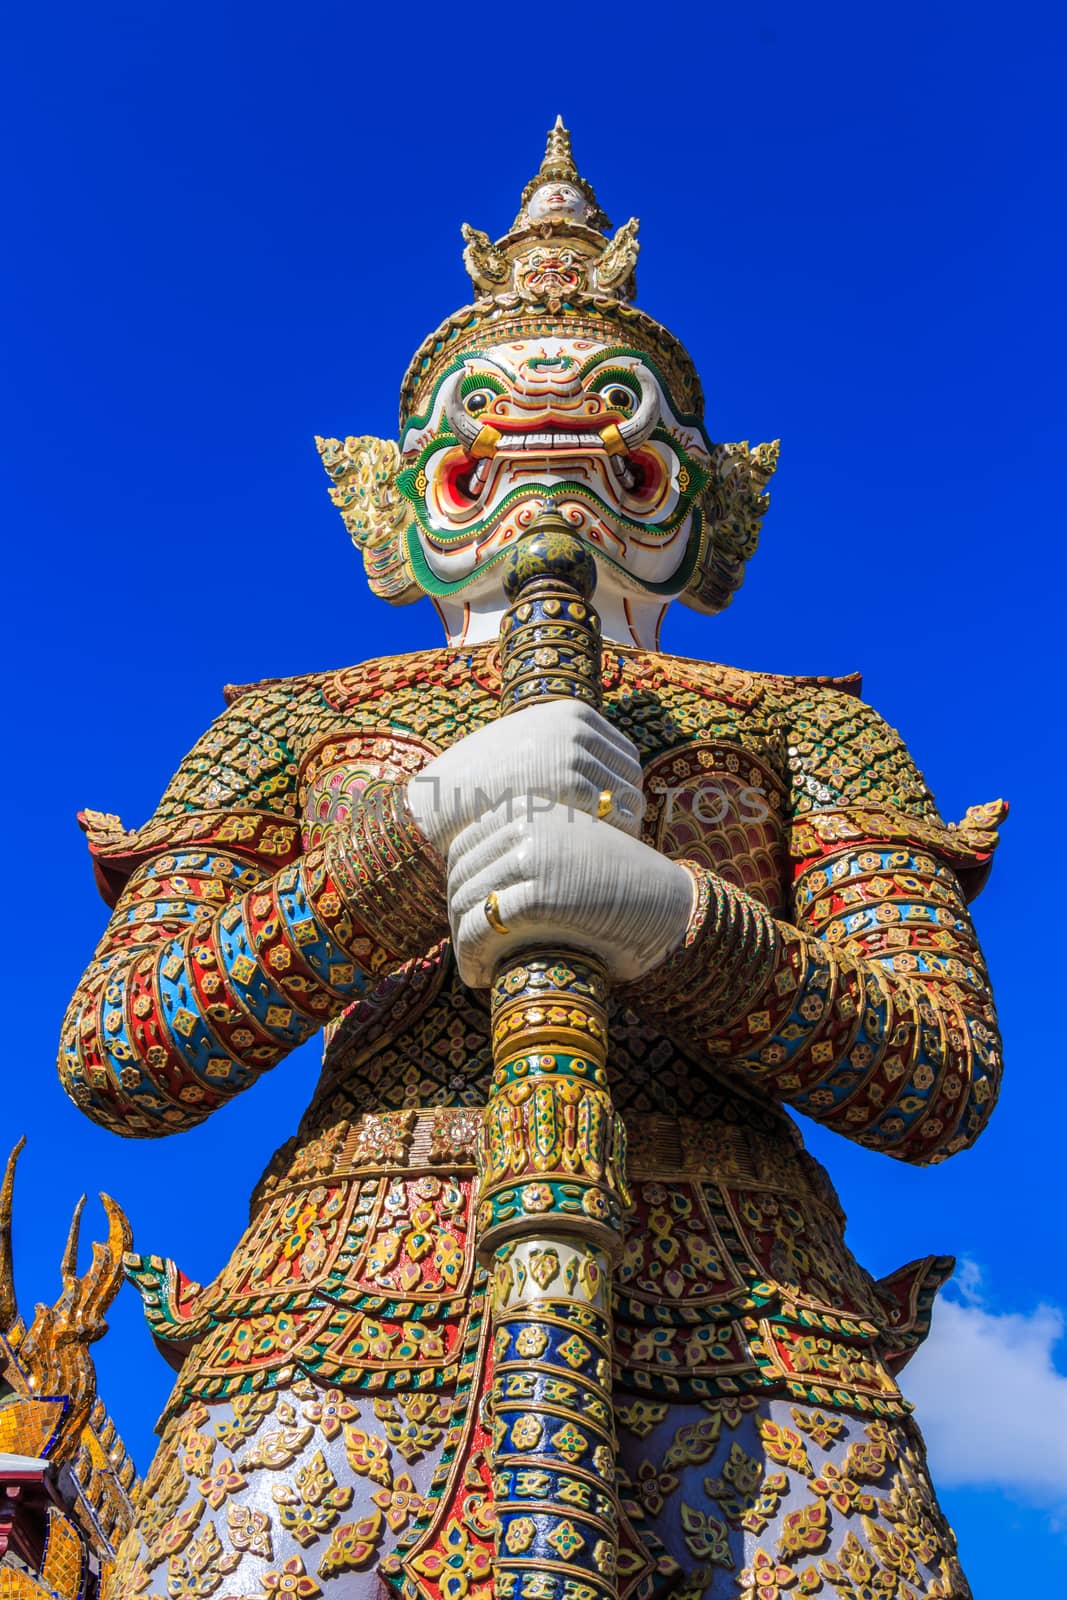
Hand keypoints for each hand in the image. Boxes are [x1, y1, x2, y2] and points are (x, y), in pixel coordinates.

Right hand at [405, 700, 643, 857]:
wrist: (441, 796)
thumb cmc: (479, 783)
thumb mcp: (524, 750)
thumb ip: (560, 756)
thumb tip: (600, 787)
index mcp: (572, 714)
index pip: (624, 757)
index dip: (622, 794)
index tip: (612, 825)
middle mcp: (577, 727)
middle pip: (630, 778)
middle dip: (625, 814)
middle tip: (614, 848)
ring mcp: (574, 752)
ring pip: (627, 801)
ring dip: (621, 832)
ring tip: (604, 859)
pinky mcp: (569, 784)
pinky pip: (613, 820)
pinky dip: (612, 843)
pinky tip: (595, 864)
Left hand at [446, 802, 694, 986]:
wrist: (667, 907)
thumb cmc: (617, 887)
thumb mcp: (566, 849)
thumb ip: (525, 850)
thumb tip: (464, 885)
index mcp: (530, 807)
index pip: (465, 847)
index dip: (459, 890)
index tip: (467, 924)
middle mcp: (527, 824)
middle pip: (461, 876)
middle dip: (458, 920)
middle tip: (469, 954)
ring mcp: (533, 856)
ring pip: (467, 903)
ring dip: (463, 943)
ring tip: (473, 970)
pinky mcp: (540, 893)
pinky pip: (482, 927)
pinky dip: (472, 956)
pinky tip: (480, 976)